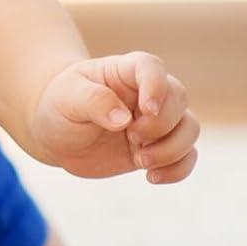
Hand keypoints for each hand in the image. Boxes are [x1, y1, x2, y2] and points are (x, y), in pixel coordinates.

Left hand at [24, 52, 200, 182]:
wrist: (56, 133)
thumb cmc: (60, 105)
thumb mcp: (67, 98)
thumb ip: (94, 101)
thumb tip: (123, 119)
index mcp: (126, 71)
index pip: (151, 67)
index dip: (156, 86)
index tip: (147, 109)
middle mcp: (148, 93)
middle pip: (179, 99)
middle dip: (160, 125)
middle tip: (131, 137)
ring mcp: (156, 122)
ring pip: (190, 128)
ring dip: (172, 149)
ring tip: (140, 161)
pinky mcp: (157, 148)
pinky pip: (186, 156)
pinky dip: (179, 169)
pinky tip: (152, 177)